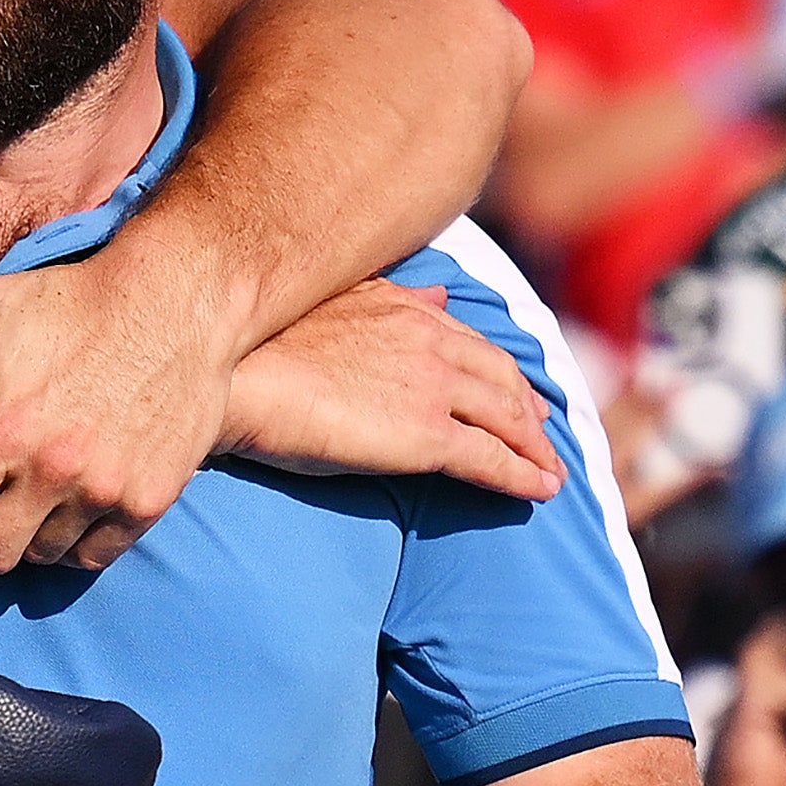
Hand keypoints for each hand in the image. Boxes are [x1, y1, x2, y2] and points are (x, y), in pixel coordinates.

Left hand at [0, 257, 239, 588]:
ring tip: (23, 511)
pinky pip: (95, 556)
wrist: (176, 301)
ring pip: (43, 558)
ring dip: (26, 544)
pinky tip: (69, 513)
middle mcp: (50, 470)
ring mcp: (104, 489)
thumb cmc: (67, 304)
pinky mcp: (148, 500)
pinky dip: (76, 545)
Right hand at [225, 281, 563, 500]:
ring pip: (508, 418)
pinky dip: (523, 476)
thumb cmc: (262, 345)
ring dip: (536, 447)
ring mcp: (433, 387)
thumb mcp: (333, 305)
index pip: (473, 342)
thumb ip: (390, 301)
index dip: (502, 373)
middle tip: (542, 435)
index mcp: (406, 307)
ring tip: (550, 471)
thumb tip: (436, 295)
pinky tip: (540, 490)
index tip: (518, 393)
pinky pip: (491, 459)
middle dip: (529, 409)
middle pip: (503, 378)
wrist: (236, 374)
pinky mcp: (427, 435)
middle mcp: (430, 339)